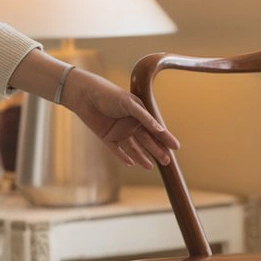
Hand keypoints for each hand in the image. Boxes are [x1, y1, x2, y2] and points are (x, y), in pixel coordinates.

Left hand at [62, 68, 179, 168]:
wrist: (84, 94)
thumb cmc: (109, 94)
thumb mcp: (129, 104)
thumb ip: (144, 117)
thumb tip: (160, 129)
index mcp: (139, 115)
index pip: (155, 129)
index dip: (166, 138)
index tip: (176, 147)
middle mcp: (131, 124)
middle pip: (147, 141)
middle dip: (156, 151)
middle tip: (167, 161)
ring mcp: (119, 132)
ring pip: (134, 148)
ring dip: (142, 157)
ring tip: (150, 167)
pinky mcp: (107, 137)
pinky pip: (117, 151)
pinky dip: (124, 157)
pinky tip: (132, 164)